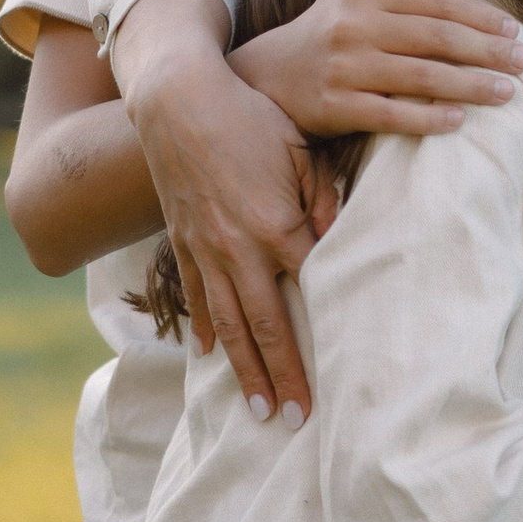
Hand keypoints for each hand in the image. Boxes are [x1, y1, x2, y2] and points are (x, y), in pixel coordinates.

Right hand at [120, 0, 332, 423]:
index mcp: (276, 227)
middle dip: (282, 377)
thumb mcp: (302, 151)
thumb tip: (340, 239)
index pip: (309, 294)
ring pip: (227, 323)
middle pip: (266, 327)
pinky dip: (204, 329)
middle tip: (297, 420)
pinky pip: (195, 294)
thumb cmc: (253, 118)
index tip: (344, 376)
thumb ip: (325, 199)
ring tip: (259, 409)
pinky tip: (211, 357)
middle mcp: (237, 249)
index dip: (324, 338)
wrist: (178, 100)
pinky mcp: (183, 240)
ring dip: (245, 370)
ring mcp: (205, 249)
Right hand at [237, 0, 522, 137]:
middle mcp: (353, 25)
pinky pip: (391, 114)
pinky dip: (427, 119)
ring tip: (506, 93)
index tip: (513, 31)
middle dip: (486, 50)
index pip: (435, 0)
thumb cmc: (332, 28)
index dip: (479, 15)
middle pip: (435, 37)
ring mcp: (343, 67)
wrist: (272, 74)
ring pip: (420, 77)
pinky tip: (458, 121)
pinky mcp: (335, 106)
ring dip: (470, 86)